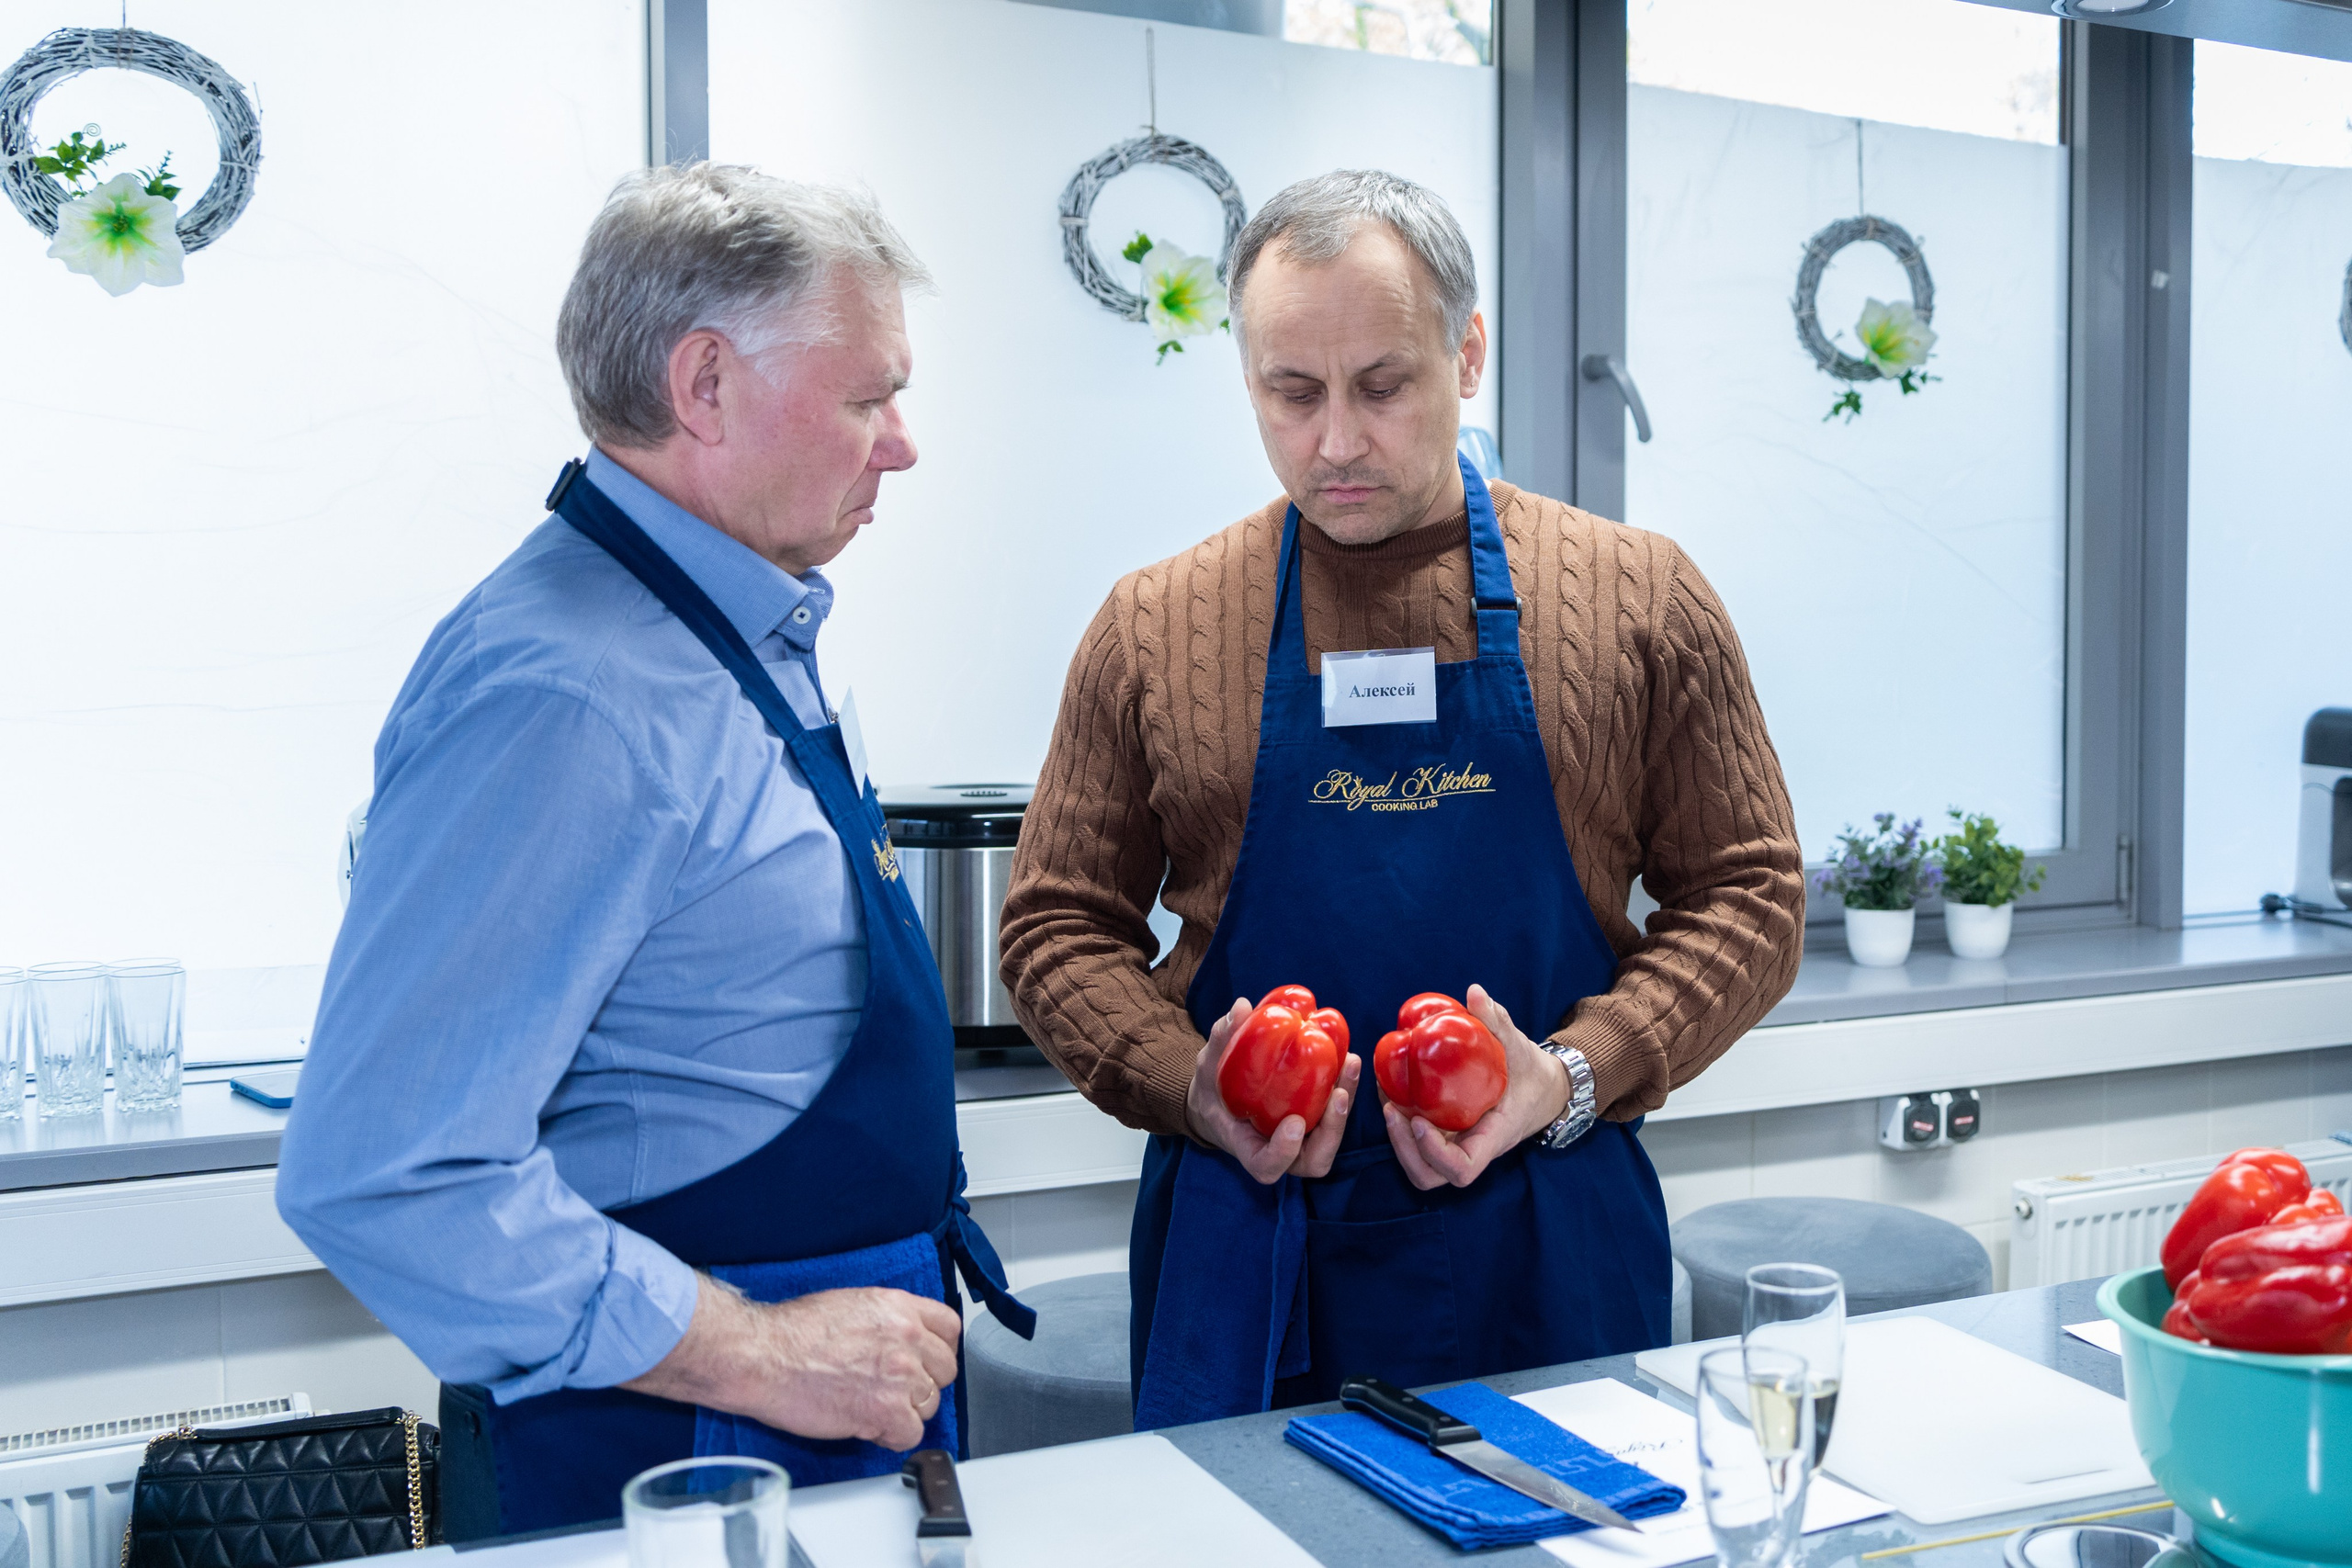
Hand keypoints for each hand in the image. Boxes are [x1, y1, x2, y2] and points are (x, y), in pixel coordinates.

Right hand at [623, 1276, 962, 1450]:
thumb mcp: (850, 1305)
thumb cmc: (790, 1332)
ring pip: (929, 1405)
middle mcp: (907, 1338)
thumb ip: (886, 1321)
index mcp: (899, 1307)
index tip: (925, 1362)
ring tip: (870, 1407)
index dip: (937, 1350)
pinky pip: (909, 1435)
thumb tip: (898, 1340)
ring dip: (904, 1411)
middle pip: (944, 1370)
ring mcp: (899, 1375)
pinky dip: (891, 1437)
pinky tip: (867, 1426)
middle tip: (892, 1390)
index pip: (949, 1328)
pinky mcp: (884, 1410)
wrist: (762, 1355)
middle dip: (922, 1383)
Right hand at [1184, 996, 1360, 1183]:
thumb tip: (1242, 1007)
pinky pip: (1333, 1115)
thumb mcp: (1207, 1064)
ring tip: (1350, 1064)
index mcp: (1246, 1145)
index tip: (1293, 1122)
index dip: (1282, 1153)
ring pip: (1330, 1139)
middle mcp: (1278, 1150)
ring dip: (1345, 1107)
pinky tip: (1348, 1057)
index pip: (1266, 1166)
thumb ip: (1222, 1039)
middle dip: (1332, 1130)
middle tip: (1337, 1094)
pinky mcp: (1312, 1121)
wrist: (1219, 1098)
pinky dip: (1344, 1089)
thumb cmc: (1211, 1090)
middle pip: (1313, 1159)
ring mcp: (1298, 1140)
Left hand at [1382, 984, 1569, 1190]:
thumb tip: (1474, 993)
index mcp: (1494, 1136)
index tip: (1419, 1121)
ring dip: (1398, 1143)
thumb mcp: (1520, 1046)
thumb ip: (1497, 1022)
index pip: (1463, 1169)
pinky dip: (1401, 1127)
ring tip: (1387, 1103)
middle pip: (1432, 1175)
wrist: (1544, 1090)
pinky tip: (1390, 1093)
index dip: (1435, 1153)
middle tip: (1392, 1110)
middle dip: (1406, 1150)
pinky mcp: (1448, 1137)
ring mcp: (1458, 1146)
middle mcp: (1473, 1148)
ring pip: (1422, 1167)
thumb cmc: (1532, 1073)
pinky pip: (1419, 1144)